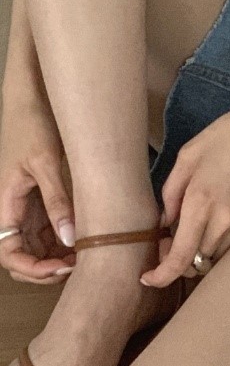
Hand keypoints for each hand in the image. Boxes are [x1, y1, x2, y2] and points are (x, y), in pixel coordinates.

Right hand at [0, 95, 76, 283]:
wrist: (31, 96)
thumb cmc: (32, 124)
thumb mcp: (46, 162)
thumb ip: (57, 201)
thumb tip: (70, 239)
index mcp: (6, 205)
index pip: (10, 255)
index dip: (33, 269)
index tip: (61, 268)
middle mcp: (13, 210)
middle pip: (23, 256)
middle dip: (47, 268)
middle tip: (79, 265)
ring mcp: (26, 204)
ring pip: (37, 244)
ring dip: (57, 254)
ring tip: (86, 253)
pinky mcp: (39, 196)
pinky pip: (48, 226)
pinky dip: (64, 236)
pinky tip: (85, 236)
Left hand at [141, 92, 229, 288]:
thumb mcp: (189, 154)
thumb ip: (170, 191)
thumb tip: (166, 223)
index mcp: (201, 202)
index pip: (179, 259)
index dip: (161, 276)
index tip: (148, 278)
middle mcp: (224, 220)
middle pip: (197, 263)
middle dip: (178, 260)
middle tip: (169, 241)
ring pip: (216, 257)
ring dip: (200, 252)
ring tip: (194, 228)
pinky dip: (218, 242)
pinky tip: (214, 221)